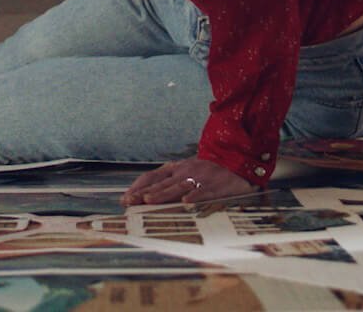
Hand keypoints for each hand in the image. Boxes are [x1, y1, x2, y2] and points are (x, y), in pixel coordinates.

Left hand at [120, 157, 251, 206]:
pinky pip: (205, 192)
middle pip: (161, 184)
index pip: (152, 177)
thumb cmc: (209, 169)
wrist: (237, 159)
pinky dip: (195, 196)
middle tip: (129, 202)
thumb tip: (145, 196)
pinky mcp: (217, 186)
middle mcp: (185, 172)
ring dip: (163, 194)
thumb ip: (168, 182)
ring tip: (149, 200)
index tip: (125, 198)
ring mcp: (201, 178)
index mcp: (176, 169)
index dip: (137, 187)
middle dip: (143, 194)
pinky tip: (186, 202)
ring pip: (178, 187)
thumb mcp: (186, 170)